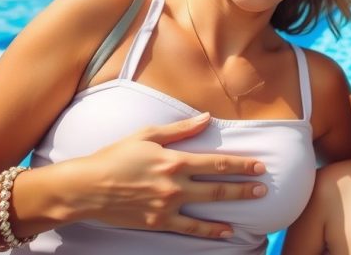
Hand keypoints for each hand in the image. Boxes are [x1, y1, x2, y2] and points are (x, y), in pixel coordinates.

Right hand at [68, 112, 266, 238]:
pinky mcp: (158, 222)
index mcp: (174, 160)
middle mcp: (175, 184)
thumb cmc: (115, 156)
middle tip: (263, 186)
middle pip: (218, 186)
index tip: (259, 165)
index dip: (241, 164)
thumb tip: (207, 117)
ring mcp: (168, 205)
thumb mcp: (148, 135)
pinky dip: (211, 231)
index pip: (216, 163)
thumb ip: (181, 129)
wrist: (86, 188)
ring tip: (254, 201)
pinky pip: (190, 229)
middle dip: (244, 185)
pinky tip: (228, 231)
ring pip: (209, 206)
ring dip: (234, 204)